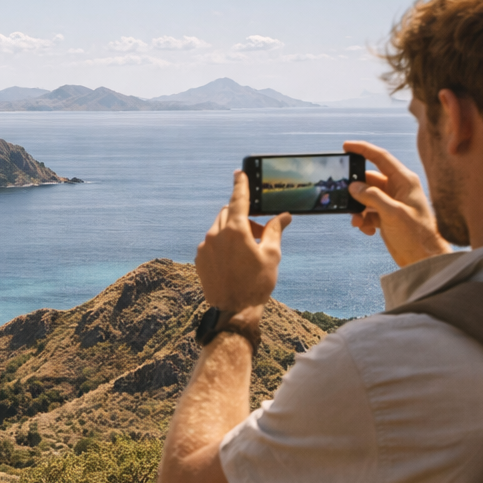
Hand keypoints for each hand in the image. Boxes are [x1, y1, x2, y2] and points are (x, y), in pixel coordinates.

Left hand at [195, 171, 289, 312]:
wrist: (234, 310)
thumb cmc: (256, 283)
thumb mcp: (271, 255)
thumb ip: (275, 231)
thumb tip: (284, 216)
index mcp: (235, 231)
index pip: (238, 200)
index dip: (240, 185)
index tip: (239, 173)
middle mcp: (216, 235)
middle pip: (228, 213)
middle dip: (242, 216)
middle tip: (259, 233)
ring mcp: (204, 247)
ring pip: (219, 228)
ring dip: (232, 231)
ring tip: (247, 250)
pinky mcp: (199, 258)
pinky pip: (211, 242)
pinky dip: (222, 244)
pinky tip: (234, 261)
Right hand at [344, 139, 452, 267]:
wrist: (423, 258)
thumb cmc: (416, 234)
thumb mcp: (393, 213)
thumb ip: (372, 197)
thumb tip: (353, 186)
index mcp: (404, 181)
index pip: (381, 158)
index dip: (363, 150)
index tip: (345, 146)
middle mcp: (398, 189)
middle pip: (369, 180)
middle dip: (355, 190)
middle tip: (343, 197)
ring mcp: (391, 203)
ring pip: (365, 197)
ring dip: (358, 208)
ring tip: (357, 221)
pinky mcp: (386, 216)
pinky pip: (367, 211)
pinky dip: (363, 219)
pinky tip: (367, 229)